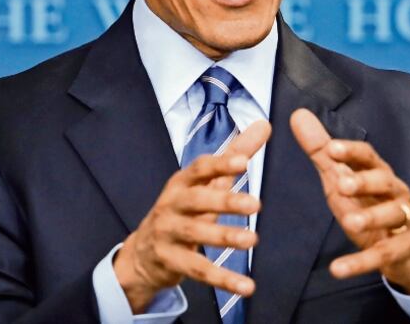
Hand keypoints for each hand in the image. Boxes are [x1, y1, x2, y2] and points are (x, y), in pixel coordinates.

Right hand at [113, 120, 271, 312]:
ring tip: (252, 240)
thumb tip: (265, 124)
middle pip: (197, 200)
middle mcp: (172, 204)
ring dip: (224, 237)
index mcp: (183, 182)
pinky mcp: (171, 261)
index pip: (200, 168)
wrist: (144, 252)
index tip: (244, 161)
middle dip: (225, 201)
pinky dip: (223, 279)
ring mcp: (168, 233)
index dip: (221, 164)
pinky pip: (198, 270)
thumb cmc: (184, 209)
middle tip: (256, 204)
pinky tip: (246, 286)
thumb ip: (236, 154)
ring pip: (196, 234)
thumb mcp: (206, 182)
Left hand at [290, 109, 409, 294]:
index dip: (351, 152)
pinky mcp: (402, 250)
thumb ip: (321, 152)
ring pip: (391, 216)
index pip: (368, 156)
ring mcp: (402, 221)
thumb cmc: (369, 205)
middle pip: (385, 182)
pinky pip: (382, 256)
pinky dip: (360, 263)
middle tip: (342, 184)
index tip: (331, 149)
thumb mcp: (343, 179)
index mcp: (379, 173)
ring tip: (350, 223)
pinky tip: (338, 269)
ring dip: (371, 218)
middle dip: (365, 181)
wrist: (407, 251)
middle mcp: (395, 193)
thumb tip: (297, 114)